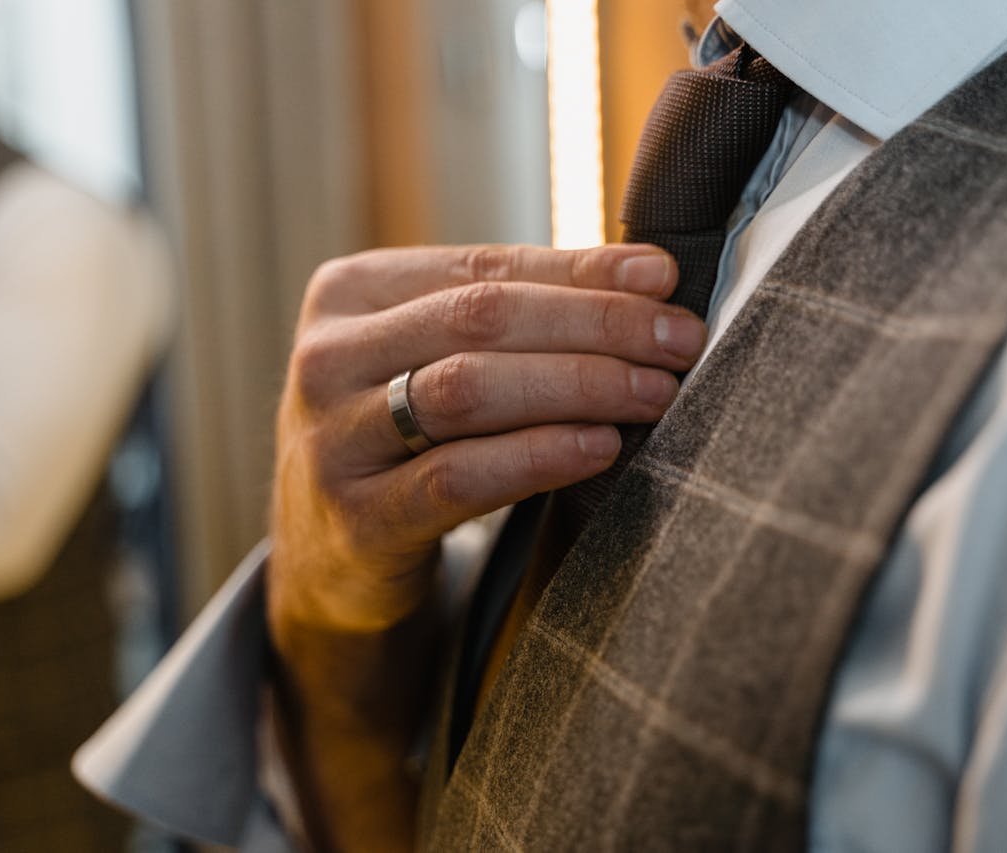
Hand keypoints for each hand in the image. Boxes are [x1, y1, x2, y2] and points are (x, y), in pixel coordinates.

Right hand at [268, 243, 699, 634]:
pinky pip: (458, 478)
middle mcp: (326, 357)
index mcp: (349, 293)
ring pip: (469, 390)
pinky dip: (538, 456)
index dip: (583, 272)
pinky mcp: (357, 519)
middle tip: (680, 342)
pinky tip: (600, 447)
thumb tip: (652, 275)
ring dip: (579, 384)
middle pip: (480, 319)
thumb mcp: (438, 359)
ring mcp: (332, 439)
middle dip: (596, 325)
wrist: (330, 556)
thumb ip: (521, 313)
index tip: (667, 279)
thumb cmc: (406, 438)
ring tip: (655, 392)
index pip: (485, 267)